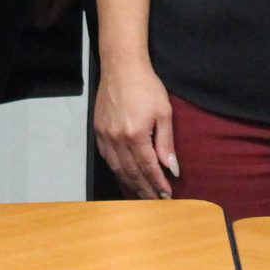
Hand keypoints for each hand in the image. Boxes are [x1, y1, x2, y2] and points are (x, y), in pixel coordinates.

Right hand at [93, 59, 178, 198]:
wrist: (121, 68)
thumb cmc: (146, 86)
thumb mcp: (164, 112)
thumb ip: (166, 143)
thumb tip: (172, 168)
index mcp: (135, 135)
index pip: (148, 167)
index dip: (157, 184)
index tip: (167, 195)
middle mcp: (117, 139)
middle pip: (132, 173)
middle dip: (145, 190)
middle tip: (156, 202)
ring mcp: (105, 137)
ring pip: (118, 169)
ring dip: (131, 185)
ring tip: (143, 195)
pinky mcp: (98, 132)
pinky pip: (108, 159)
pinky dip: (118, 172)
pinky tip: (126, 178)